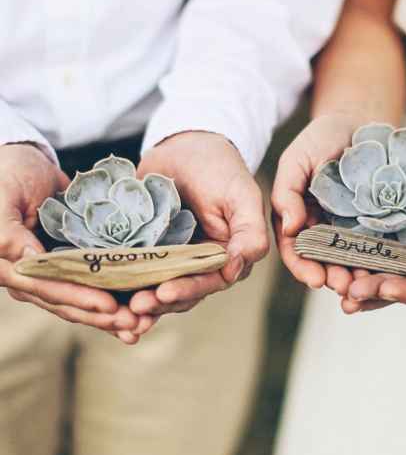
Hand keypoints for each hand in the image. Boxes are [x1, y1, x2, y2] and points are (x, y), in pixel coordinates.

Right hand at [0, 144, 153, 343]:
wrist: (26, 163)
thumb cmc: (7, 177)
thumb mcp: (2, 199)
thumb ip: (8, 233)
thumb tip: (28, 262)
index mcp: (10, 267)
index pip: (47, 288)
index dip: (78, 299)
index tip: (110, 306)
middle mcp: (31, 278)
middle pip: (68, 303)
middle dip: (102, 316)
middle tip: (137, 324)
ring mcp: (53, 275)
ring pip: (83, 301)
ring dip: (113, 315)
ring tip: (143, 323)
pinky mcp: (72, 267)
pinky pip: (94, 287)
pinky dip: (117, 297)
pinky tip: (142, 311)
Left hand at [130, 132, 269, 316]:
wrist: (184, 145)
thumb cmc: (218, 167)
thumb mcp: (240, 195)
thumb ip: (249, 232)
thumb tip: (237, 268)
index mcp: (228, 257)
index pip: (209, 282)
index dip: (187, 290)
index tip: (164, 293)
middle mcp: (201, 264)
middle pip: (181, 292)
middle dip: (158, 302)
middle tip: (136, 306)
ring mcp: (173, 260)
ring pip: (158, 289)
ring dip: (142, 302)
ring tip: (122, 309)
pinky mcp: (149, 252)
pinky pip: (137, 274)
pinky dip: (125, 288)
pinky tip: (108, 295)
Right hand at [272, 114, 365, 294]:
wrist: (360, 121)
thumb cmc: (321, 138)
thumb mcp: (296, 160)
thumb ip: (287, 192)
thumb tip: (289, 229)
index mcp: (298, 219)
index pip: (295, 250)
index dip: (303, 267)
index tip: (315, 280)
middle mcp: (324, 229)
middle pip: (326, 262)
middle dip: (334, 278)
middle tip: (345, 288)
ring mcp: (352, 228)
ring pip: (354, 259)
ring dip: (359, 275)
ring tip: (369, 285)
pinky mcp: (378, 222)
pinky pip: (380, 244)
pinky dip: (383, 258)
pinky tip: (392, 267)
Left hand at [343, 141, 405, 312]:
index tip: (384, 287)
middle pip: (401, 286)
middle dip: (374, 292)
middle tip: (349, 295)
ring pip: (383, 272)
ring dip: (360, 281)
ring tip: (335, 284)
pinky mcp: (397, 235)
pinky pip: (375, 248)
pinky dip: (356, 254)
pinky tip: (335, 256)